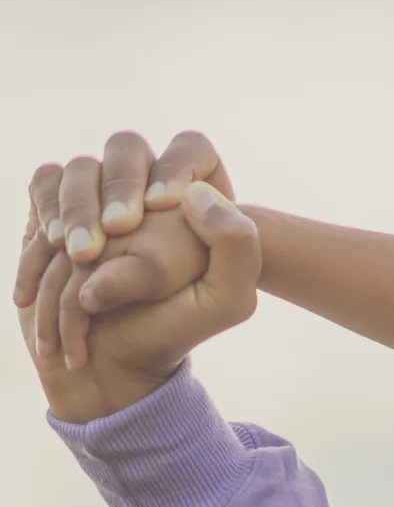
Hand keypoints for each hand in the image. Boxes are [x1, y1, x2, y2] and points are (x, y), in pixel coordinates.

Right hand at [17, 131, 233, 361]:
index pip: (190, 148)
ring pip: (80, 166)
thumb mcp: (226, 301)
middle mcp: (142, 186)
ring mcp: (95, 195)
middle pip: (127, 147)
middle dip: (119, 184)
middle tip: (116, 231)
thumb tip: (196, 193)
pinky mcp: (54, 209)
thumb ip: (236, 246)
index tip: (162, 205)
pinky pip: (43, 184)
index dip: (176, 165)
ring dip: (78, 206)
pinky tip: (56, 249)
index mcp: (196, 199)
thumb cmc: (171, 329)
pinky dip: (46, 212)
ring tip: (82, 256)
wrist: (110, 359)